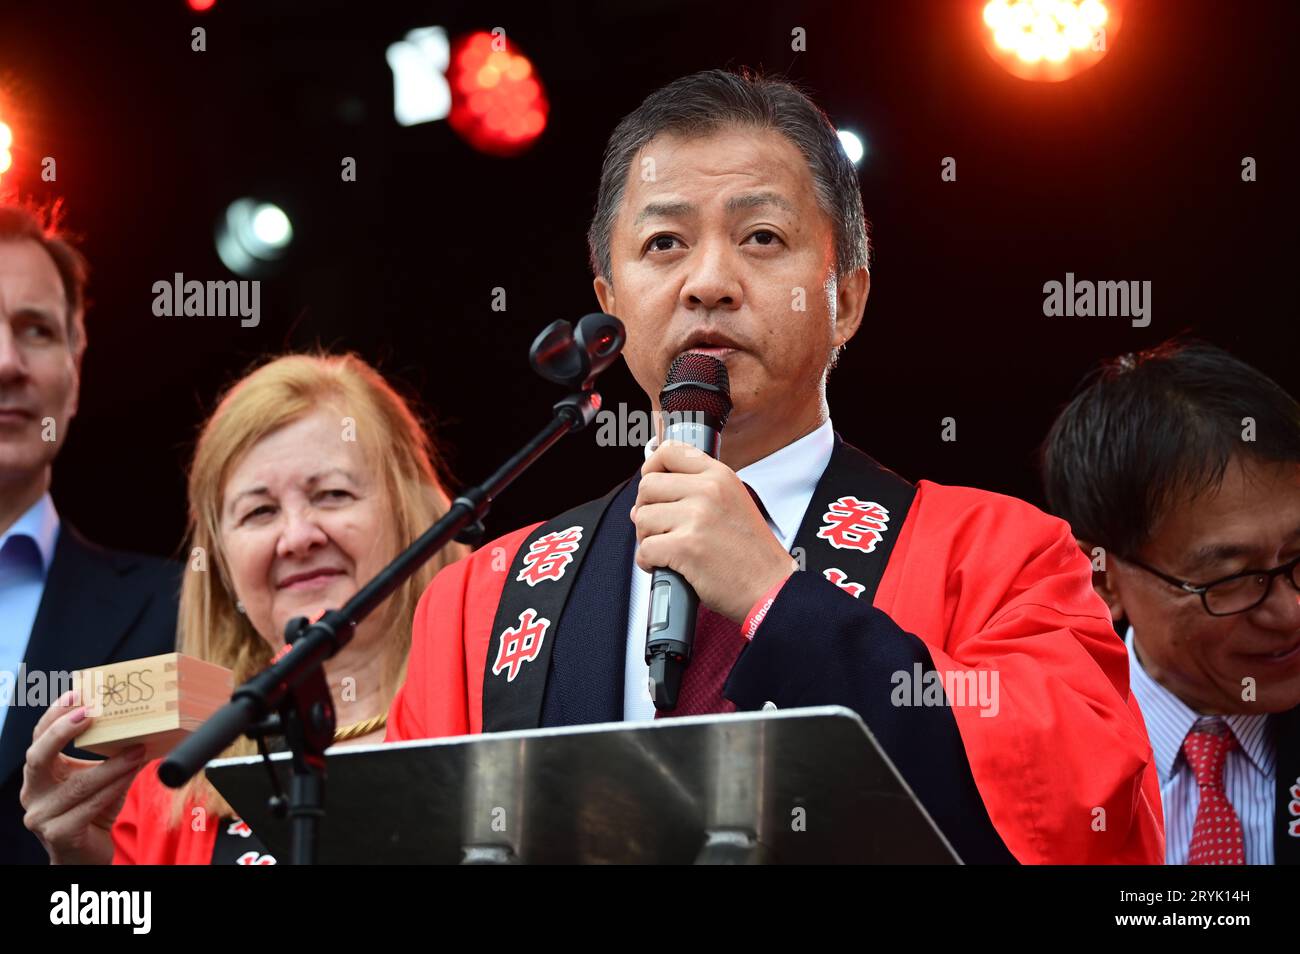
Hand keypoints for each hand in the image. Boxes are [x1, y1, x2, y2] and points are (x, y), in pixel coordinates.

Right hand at [20, 690, 147, 864]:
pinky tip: (131, 772)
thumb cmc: (92, 811)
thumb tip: (144, 724)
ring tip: (136, 748)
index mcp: (38, 774)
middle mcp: (32, 793)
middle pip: (38, 756)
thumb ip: (110, 756)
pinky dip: (114, 786)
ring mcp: (41, 815)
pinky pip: (89, 805)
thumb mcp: (99, 779)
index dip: (55, 715)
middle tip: (91, 711)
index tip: (77, 693)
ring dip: (110, 764)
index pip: (39, 738)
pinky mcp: (59, 833)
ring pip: (77, 783)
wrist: (84, 855)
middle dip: (63, 731)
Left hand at [632, 440, 795, 621]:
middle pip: (648, 486)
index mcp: (719, 476)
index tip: (652, 487)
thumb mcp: (733, 503)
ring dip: (646, 538)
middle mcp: (708, 491)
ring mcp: (696, 517)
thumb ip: (696, 492)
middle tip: (659, 529)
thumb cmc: (751, 554)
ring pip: (642, 518)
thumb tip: (645, 499)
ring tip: (666, 550)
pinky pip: (644, 549)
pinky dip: (648, 562)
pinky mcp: (685, 546)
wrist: (770, 587)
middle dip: (645, 510)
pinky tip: (665, 566)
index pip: (669, 452)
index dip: (651, 468)